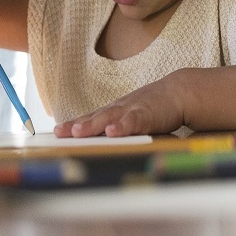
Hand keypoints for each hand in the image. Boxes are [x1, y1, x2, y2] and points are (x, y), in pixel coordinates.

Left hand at [54, 76, 185, 137]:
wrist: (178, 92)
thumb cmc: (154, 107)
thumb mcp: (133, 117)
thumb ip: (120, 129)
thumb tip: (105, 143)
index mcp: (115, 111)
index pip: (90, 117)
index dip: (73, 124)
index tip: (57, 131)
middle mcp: (119, 109)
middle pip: (94, 117)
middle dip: (76, 125)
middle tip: (60, 132)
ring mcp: (132, 110)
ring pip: (109, 117)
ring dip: (93, 125)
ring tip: (78, 131)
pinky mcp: (147, 114)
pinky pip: (132, 121)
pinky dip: (122, 126)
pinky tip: (112, 131)